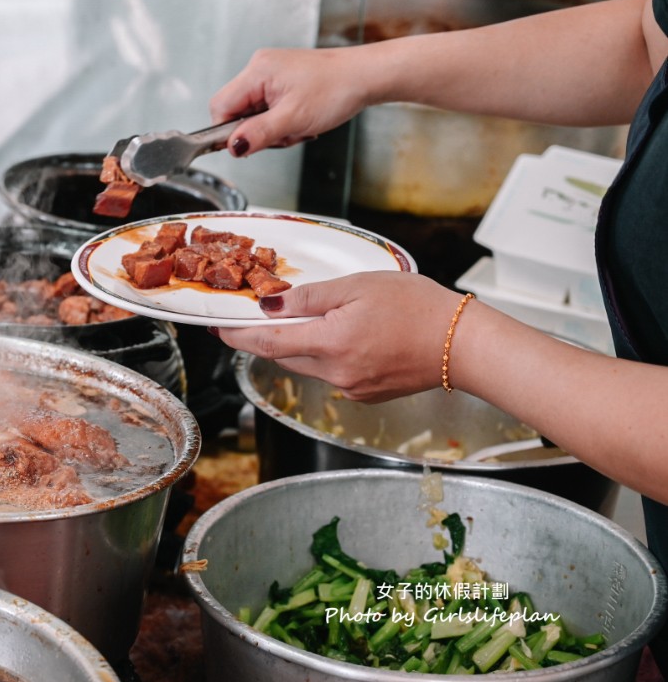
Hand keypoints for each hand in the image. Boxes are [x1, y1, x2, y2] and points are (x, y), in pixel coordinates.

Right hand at [209, 47, 375, 155]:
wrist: (365, 76)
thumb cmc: (337, 89)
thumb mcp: (293, 119)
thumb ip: (258, 134)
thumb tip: (232, 147)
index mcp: (257, 71)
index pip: (220, 106)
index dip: (229, 131)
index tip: (246, 145)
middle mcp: (260, 68)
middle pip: (235, 111)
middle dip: (255, 131)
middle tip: (282, 134)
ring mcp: (270, 73)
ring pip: (251, 113)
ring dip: (270, 129)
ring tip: (296, 126)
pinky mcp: (281, 81)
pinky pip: (266, 108)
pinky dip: (279, 121)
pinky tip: (298, 120)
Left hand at [213, 272, 463, 402]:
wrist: (463, 345)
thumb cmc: (418, 308)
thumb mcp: (359, 287)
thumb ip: (310, 298)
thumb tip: (271, 306)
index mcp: (329, 343)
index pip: (266, 343)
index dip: (236, 336)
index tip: (218, 328)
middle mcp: (335, 373)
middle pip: (285, 356)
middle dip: (265, 338)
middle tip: (250, 319)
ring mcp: (351, 388)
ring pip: (308, 365)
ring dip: (299, 346)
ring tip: (303, 322)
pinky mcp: (366, 394)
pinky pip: (333, 374)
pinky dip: (328, 356)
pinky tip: (344, 337)